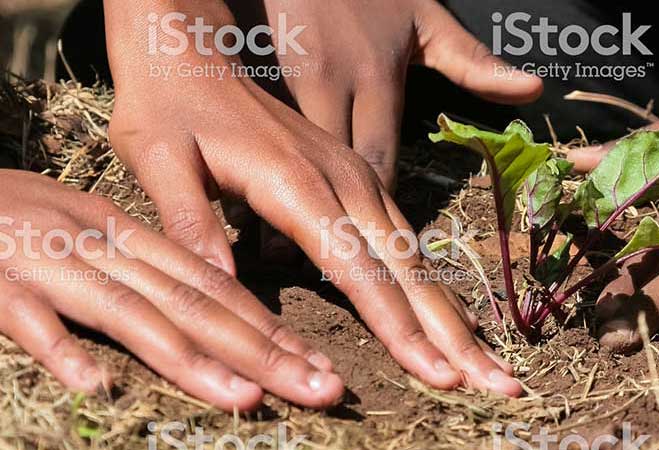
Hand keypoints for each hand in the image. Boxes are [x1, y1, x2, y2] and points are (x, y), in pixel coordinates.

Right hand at [0, 170, 345, 409]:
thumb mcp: (93, 234)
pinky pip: (29, 319)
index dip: (272, 330)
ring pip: (131, 315)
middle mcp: (105, 249)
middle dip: (264, 353)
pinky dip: (62, 349)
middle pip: (195, 305)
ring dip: (191, 360)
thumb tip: (207, 314)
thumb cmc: (22, 217)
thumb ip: (147, 274)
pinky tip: (96, 386)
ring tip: (248, 399)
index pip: (217, 287)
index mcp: (132, 238)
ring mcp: (51, 266)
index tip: (322, 367)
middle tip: (324, 391)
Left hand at [105, 0, 520, 397]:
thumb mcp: (157, 158)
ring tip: (482, 360)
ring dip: (449, 311)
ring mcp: (353, 175)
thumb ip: (191, 221)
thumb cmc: (169, 104)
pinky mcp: (352, 176)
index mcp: (297, 182)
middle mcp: (341, 180)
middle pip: (406, 267)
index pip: (359, 269)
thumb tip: (222, 289)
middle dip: (450, 331)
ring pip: (413, 253)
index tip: (436, 372)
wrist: (190, 48)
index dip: (399, 328)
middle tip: (494, 382)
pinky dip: (426, 281)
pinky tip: (442, 310)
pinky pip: (400, 235)